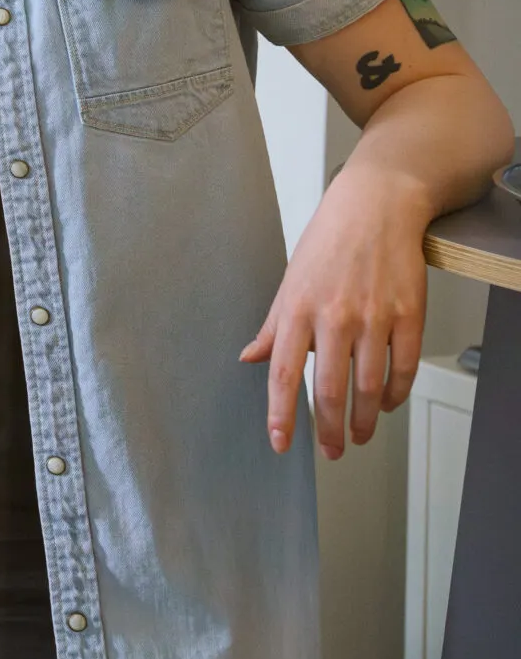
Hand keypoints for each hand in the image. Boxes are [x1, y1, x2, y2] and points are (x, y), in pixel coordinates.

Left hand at [240, 160, 430, 457]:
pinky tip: (387, 404)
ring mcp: (375, 317)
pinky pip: (404, 369)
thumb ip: (273, 327)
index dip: (282, 414)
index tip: (281, 443)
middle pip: (331, 390)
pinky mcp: (409, 315)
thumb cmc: (328, 243)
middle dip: (330, 430)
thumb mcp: (290, 282)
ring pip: (371, 387)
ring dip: (366, 421)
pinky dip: (396, 394)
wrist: (376, 207)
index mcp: (298, 309)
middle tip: (331, 452)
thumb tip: (250, 358)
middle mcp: (335, 317)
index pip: (285, 373)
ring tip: (359, 436)